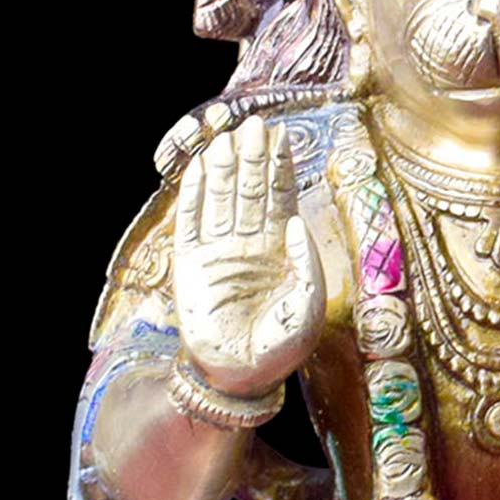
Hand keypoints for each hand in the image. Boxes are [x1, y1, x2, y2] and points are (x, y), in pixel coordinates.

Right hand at [174, 117, 324, 395]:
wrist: (238, 376)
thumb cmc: (280, 348)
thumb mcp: (308, 305)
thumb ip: (305, 262)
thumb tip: (292, 221)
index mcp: (282, 252)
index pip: (281, 198)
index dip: (280, 167)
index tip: (279, 135)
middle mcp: (250, 246)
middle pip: (251, 191)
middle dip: (252, 157)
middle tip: (253, 123)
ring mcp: (219, 252)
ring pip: (222, 199)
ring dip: (224, 168)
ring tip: (226, 136)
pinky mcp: (191, 264)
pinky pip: (191, 221)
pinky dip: (194, 194)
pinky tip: (199, 167)